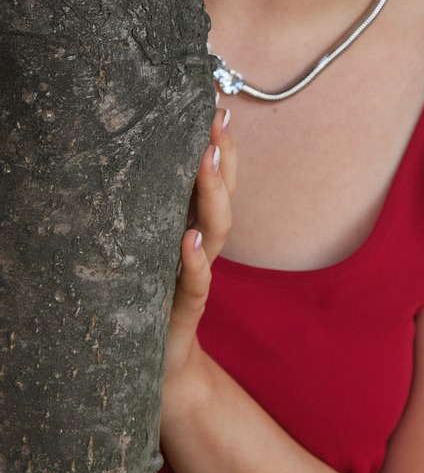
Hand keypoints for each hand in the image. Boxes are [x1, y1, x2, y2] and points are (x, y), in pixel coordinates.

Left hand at [165, 104, 236, 392]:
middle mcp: (202, 247)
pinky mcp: (182, 309)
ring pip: (214, 233)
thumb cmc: (154, 299)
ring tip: (206, 163)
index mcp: (197, 230)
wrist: (160, 364)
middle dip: (224, 160)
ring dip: (213, 197)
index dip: (224, 148)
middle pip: (223, 199)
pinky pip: (195, 284)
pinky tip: (188, 242)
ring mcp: (195, 277)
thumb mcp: (155, 249)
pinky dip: (194, 262)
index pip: (219, 182)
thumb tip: (149, 162)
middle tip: (217, 123)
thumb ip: (161, 212)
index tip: (218, 108)